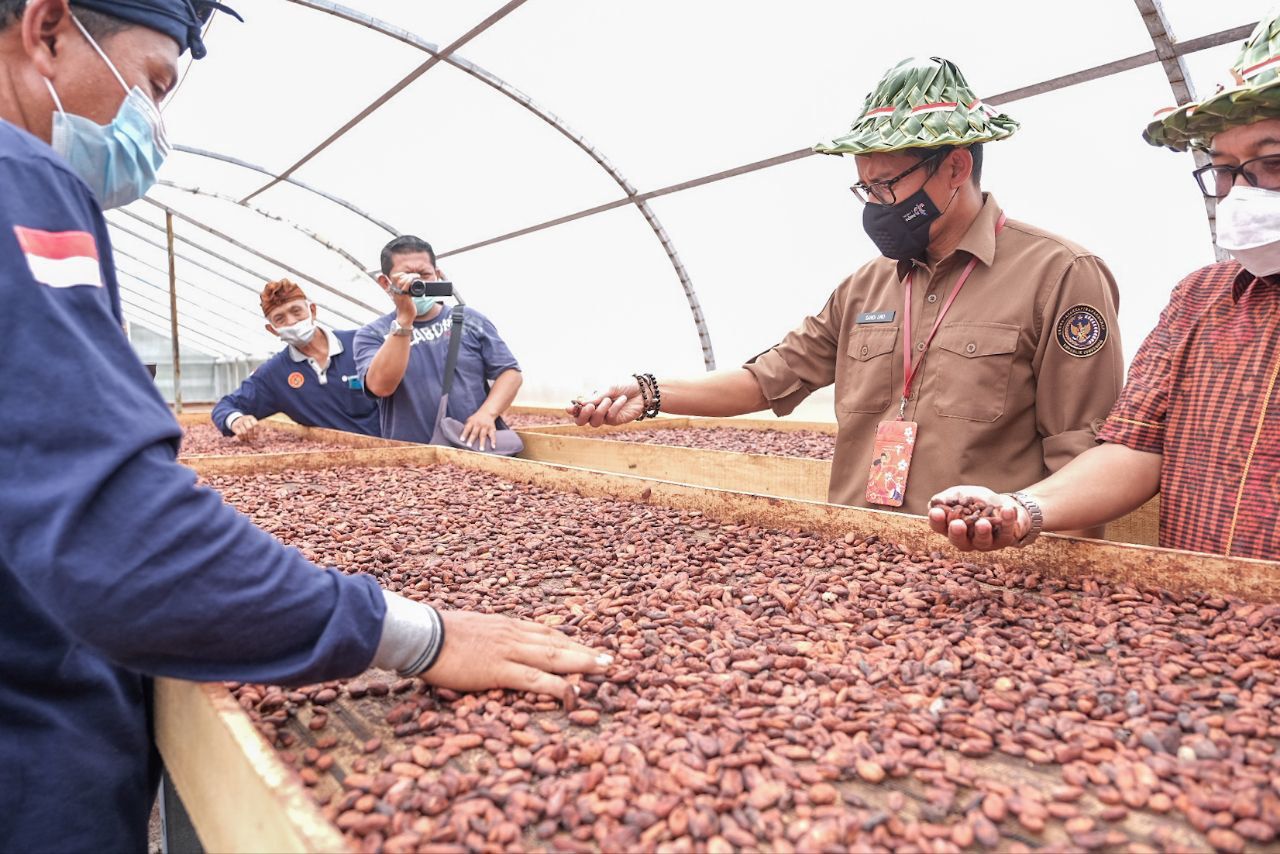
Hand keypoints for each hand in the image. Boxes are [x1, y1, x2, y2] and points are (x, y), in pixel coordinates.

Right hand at [229, 414, 258, 440]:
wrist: (236, 419)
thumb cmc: (247, 423)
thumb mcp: (251, 422)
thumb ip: (255, 428)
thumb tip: (257, 437)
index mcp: (251, 418)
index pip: (255, 424)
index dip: (257, 431)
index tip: (256, 435)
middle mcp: (245, 419)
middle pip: (249, 428)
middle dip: (251, 435)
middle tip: (252, 439)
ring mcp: (239, 423)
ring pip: (244, 432)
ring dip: (247, 438)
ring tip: (248, 440)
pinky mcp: (235, 427)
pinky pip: (239, 434)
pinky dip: (242, 438)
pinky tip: (243, 439)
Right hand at [390, 272, 419, 323]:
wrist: (405, 317)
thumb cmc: (406, 308)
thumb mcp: (404, 297)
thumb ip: (405, 291)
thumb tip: (411, 287)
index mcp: (395, 290)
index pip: (394, 277)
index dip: (400, 274)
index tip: (408, 275)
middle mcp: (395, 291)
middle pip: (397, 277)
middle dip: (406, 274)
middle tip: (415, 276)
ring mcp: (399, 294)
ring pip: (401, 280)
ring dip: (410, 276)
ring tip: (417, 277)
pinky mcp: (404, 297)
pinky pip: (405, 286)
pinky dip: (410, 281)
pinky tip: (415, 281)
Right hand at [425, 611, 612, 698]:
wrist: (422, 634)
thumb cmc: (436, 634)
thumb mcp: (469, 628)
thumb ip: (485, 635)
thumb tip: (488, 642)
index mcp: (506, 625)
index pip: (545, 632)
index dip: (568, 640)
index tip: (586, 646)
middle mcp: (513, 635)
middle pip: (557, 642)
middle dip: (585, 651)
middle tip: (611, 658)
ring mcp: (509, 651)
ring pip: (555, 657)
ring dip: (583, 663)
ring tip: (606, 668)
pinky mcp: (500, 670)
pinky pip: (535, 679)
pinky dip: (558, 685)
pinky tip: (574, 692)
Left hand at [460, 410, 497, 450]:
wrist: (487, 412)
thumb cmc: (476, 418)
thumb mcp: (470, 420)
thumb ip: (467, 427)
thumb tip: (462, 438)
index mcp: (472, 422)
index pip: (467, 428)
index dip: (464, 434)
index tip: (462, 440)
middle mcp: (479, 424)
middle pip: (475, 433)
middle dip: (472, 439)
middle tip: (469, 446)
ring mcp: (486, 427)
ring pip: (483, 435)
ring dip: (482, 443)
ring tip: (481, 449)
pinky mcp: (492, 428)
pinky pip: (493, 435)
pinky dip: (493, 441)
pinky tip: (493, 447)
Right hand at [567, 380, 644, 426]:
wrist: (642, 390)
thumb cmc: (623, 385)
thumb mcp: (609, 388)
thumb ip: (596, 397)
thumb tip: (581, 403)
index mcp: (591, 400)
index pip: (576, 409)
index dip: (572, 410)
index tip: (570, 408)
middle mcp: (595, 410)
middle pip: (581, 421)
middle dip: (583, 416)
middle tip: (589, 407)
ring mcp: (604, 417)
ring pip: (594, 422)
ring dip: (600, 410)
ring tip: (608, 399)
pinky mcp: (615, 421)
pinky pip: (609, 418)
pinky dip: (615, 408)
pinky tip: (622, 399)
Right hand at [926, 486, 1028, 550]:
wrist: (1003, 505)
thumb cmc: (977, 501)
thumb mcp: (962, 494)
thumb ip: (949, 497)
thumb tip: (935, 502)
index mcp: (951, 527)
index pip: (939, 527)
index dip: (937, 520)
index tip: (936, 512)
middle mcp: (966, 539)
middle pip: (958, 541)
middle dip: (957, 533)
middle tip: (957, 524)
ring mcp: (985, 542)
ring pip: (982, 541)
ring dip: (982, 532)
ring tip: (983, 523)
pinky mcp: (1004, 540)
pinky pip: (1006, 532)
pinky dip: (1007, 521)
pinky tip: (1008, 510)